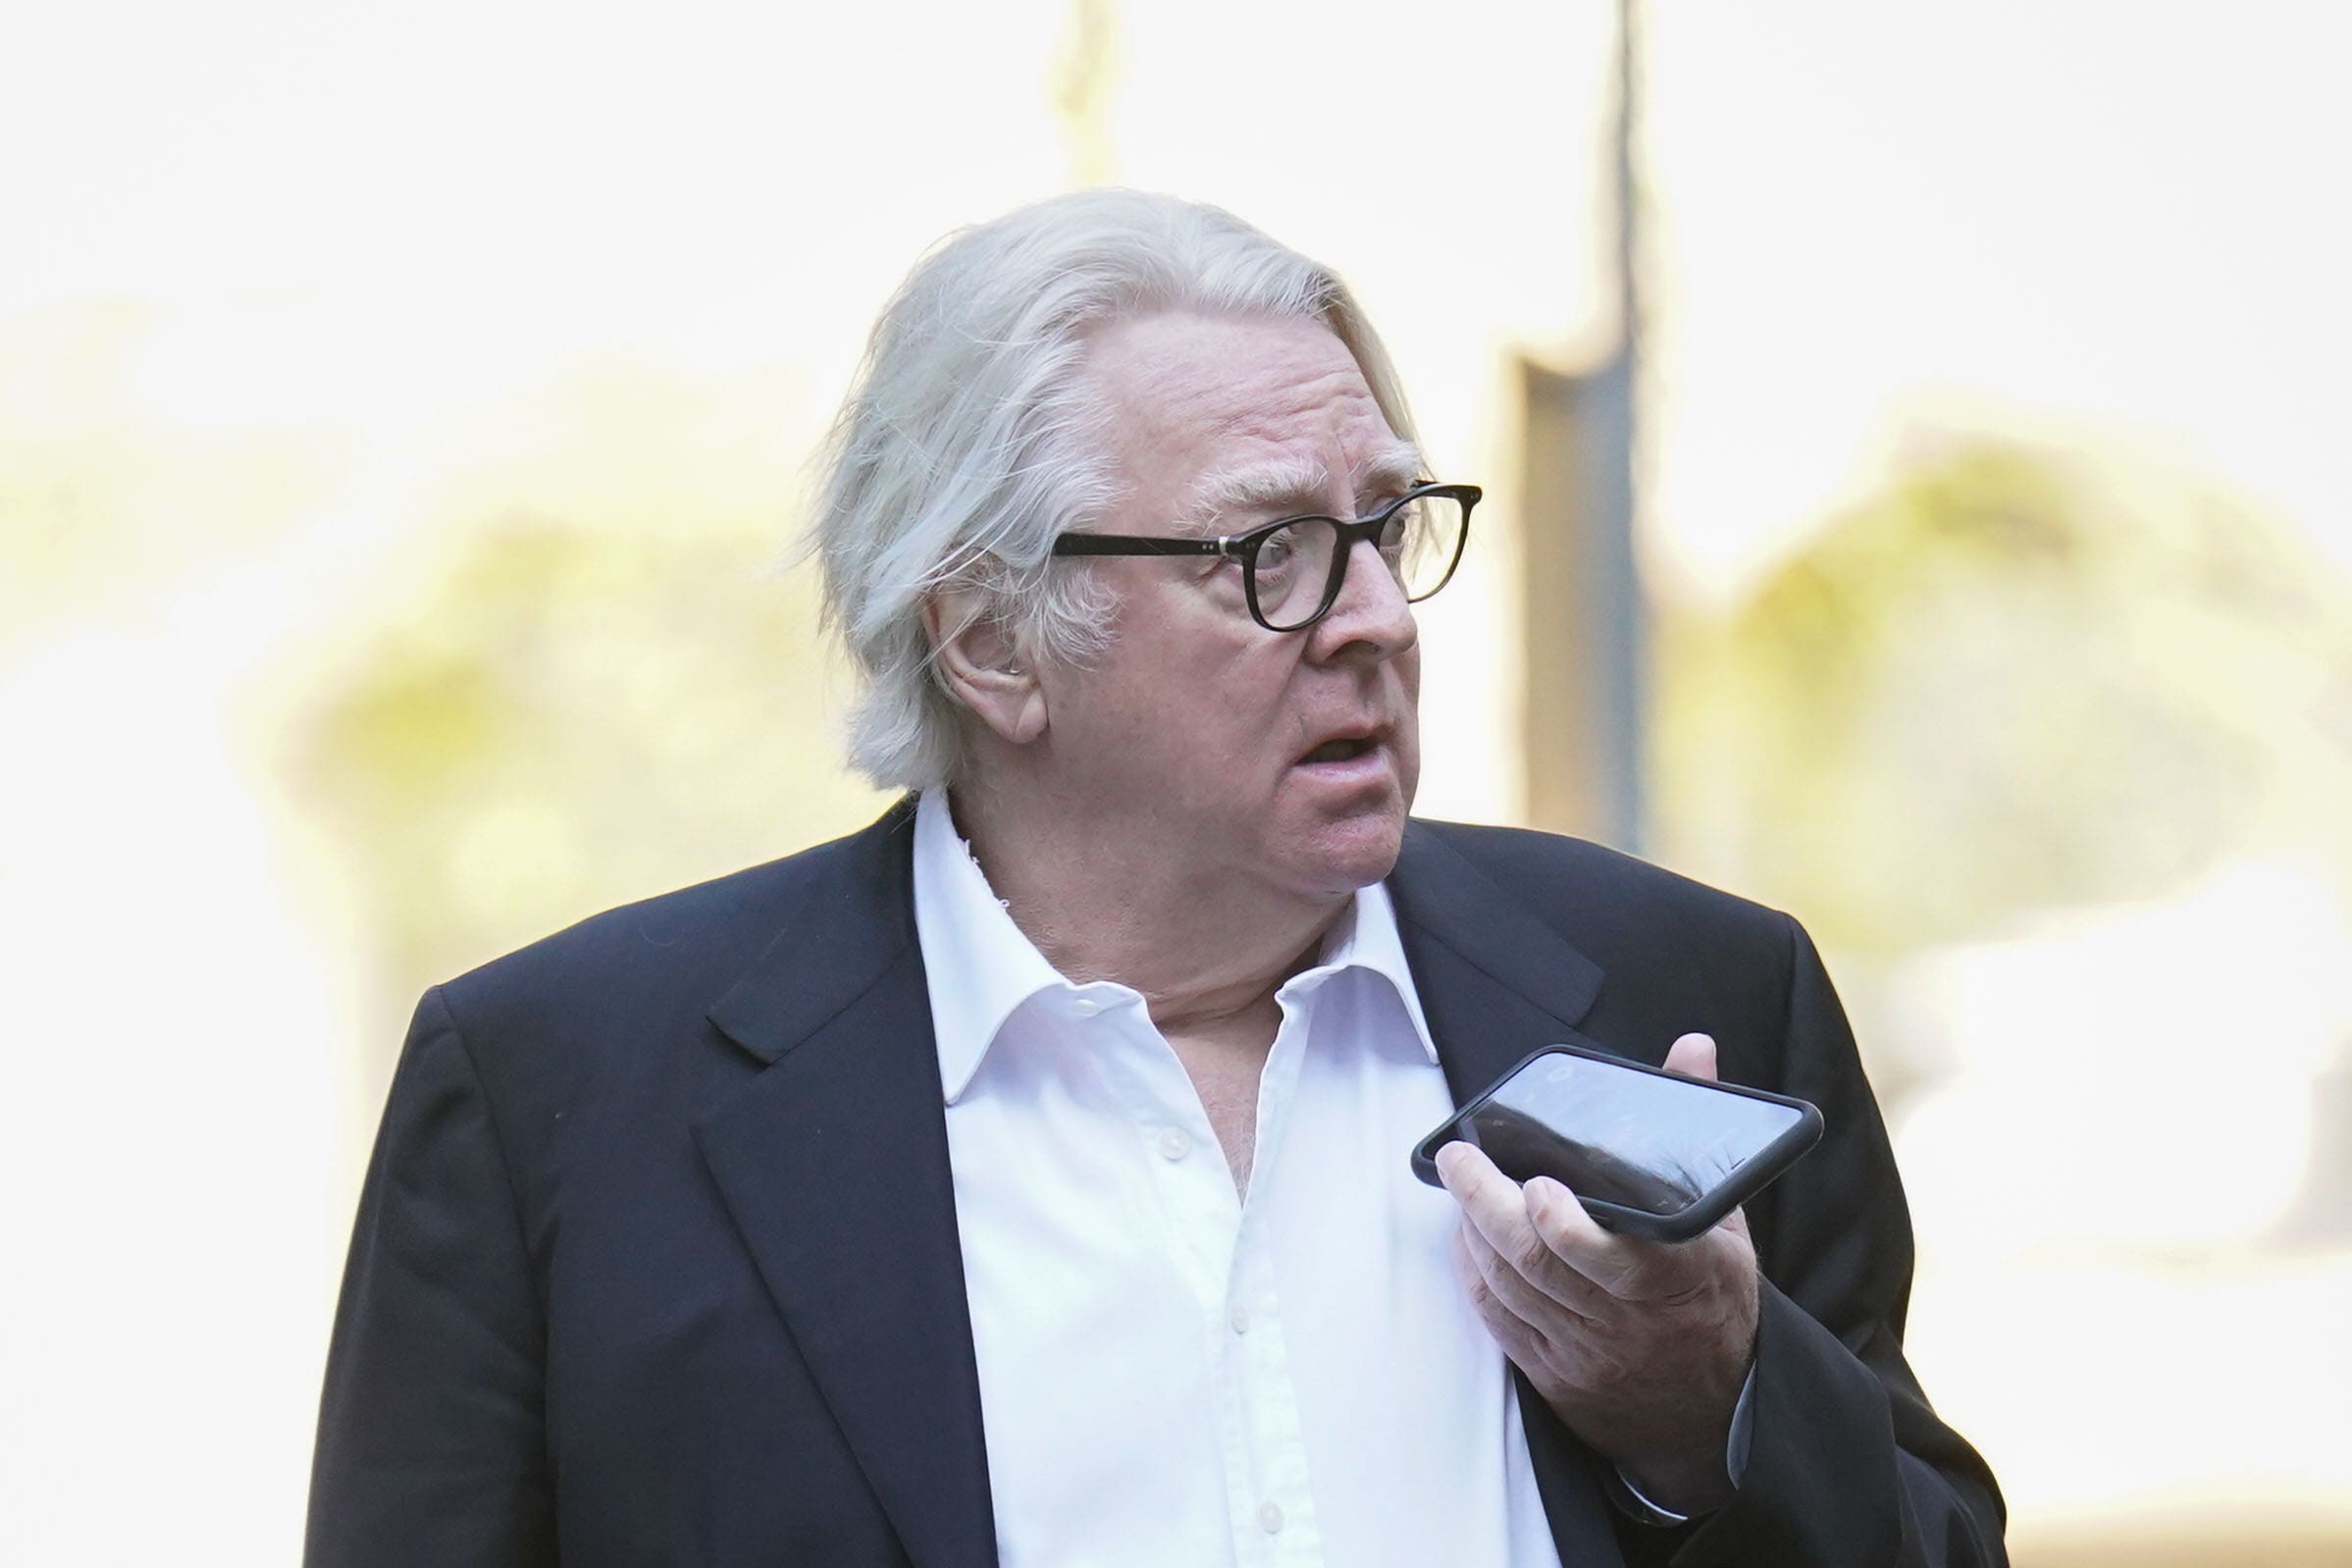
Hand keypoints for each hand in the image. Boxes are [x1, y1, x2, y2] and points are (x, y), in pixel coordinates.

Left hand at [1436, 1032, 1759, 1515]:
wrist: (1711, 1411)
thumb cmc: (1712, 1297)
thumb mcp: (1723, 1219)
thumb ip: (1694, 1132)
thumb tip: (1692, 1048)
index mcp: (1683, 1278)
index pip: (1619, 1259)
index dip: (1570, 1228)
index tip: (1540, 1187)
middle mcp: (1630, 1319)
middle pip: (1543, 1264)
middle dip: (1489, 1205)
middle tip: (1460, 1158)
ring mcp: (1588, 1351)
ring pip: (1513, 1287)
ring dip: (1474, 1232)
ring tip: (1459, 1182)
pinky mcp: (1555, 1374)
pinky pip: (1500, 1320)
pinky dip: (1474, 1273)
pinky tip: (1465, 1236)